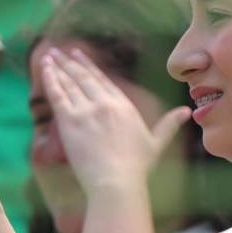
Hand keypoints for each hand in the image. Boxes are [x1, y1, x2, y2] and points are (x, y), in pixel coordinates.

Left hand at [39, 47, 189, 196]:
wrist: (117, 182)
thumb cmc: (137, 168)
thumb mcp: (156, 143)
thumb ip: (169, 124)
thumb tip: (187, 111)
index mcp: (124, 106)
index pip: (103, 81)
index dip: (90, 67)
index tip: (80, 55)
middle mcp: (105, 103)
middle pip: (85, 77)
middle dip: (71, 62)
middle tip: (61, 51)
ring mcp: (87, 110)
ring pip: (69, 83)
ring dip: (58, 67)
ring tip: (49, 55)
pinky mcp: (70, 121)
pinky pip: (57, 94)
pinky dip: (50, 79)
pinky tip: (44, 68)